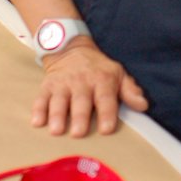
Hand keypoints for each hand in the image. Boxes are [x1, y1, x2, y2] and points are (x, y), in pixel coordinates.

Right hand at [31, 38, 147, 137]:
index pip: (105, 98)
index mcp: (102, 80)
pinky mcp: (47, 85)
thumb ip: (130, 91)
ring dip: (56, 114)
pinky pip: (41, 97)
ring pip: (59, 100)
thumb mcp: (117, 74)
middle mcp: (82, 82)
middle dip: (79, 116)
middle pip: (81, 101)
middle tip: (78, 133)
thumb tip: (143, 106)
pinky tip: (37, 122)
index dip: (107, 113)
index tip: (107, 129)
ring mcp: (63, 83)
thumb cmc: (98, 68)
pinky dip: (38, 109)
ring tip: (55, 130)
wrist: (71, 47)